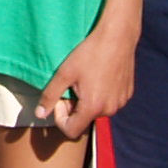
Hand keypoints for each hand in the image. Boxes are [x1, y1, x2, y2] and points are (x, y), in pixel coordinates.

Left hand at [34, 15, 137, 138]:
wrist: (117, 37)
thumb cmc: (89, 53)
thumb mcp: (64, 73)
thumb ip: (50, 96)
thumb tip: (39, 114)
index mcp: (93, 107)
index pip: (71, 131)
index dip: (60, 118)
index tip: (60, 99)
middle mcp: (109, 110)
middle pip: (84, 119)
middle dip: (74, 106)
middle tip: (73, 84)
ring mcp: (120, 102)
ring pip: (97, 110)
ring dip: (88, 100)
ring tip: (87, 78)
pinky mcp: (127, 94)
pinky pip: (110, 101)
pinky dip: (101, 94)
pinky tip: (100, 75)